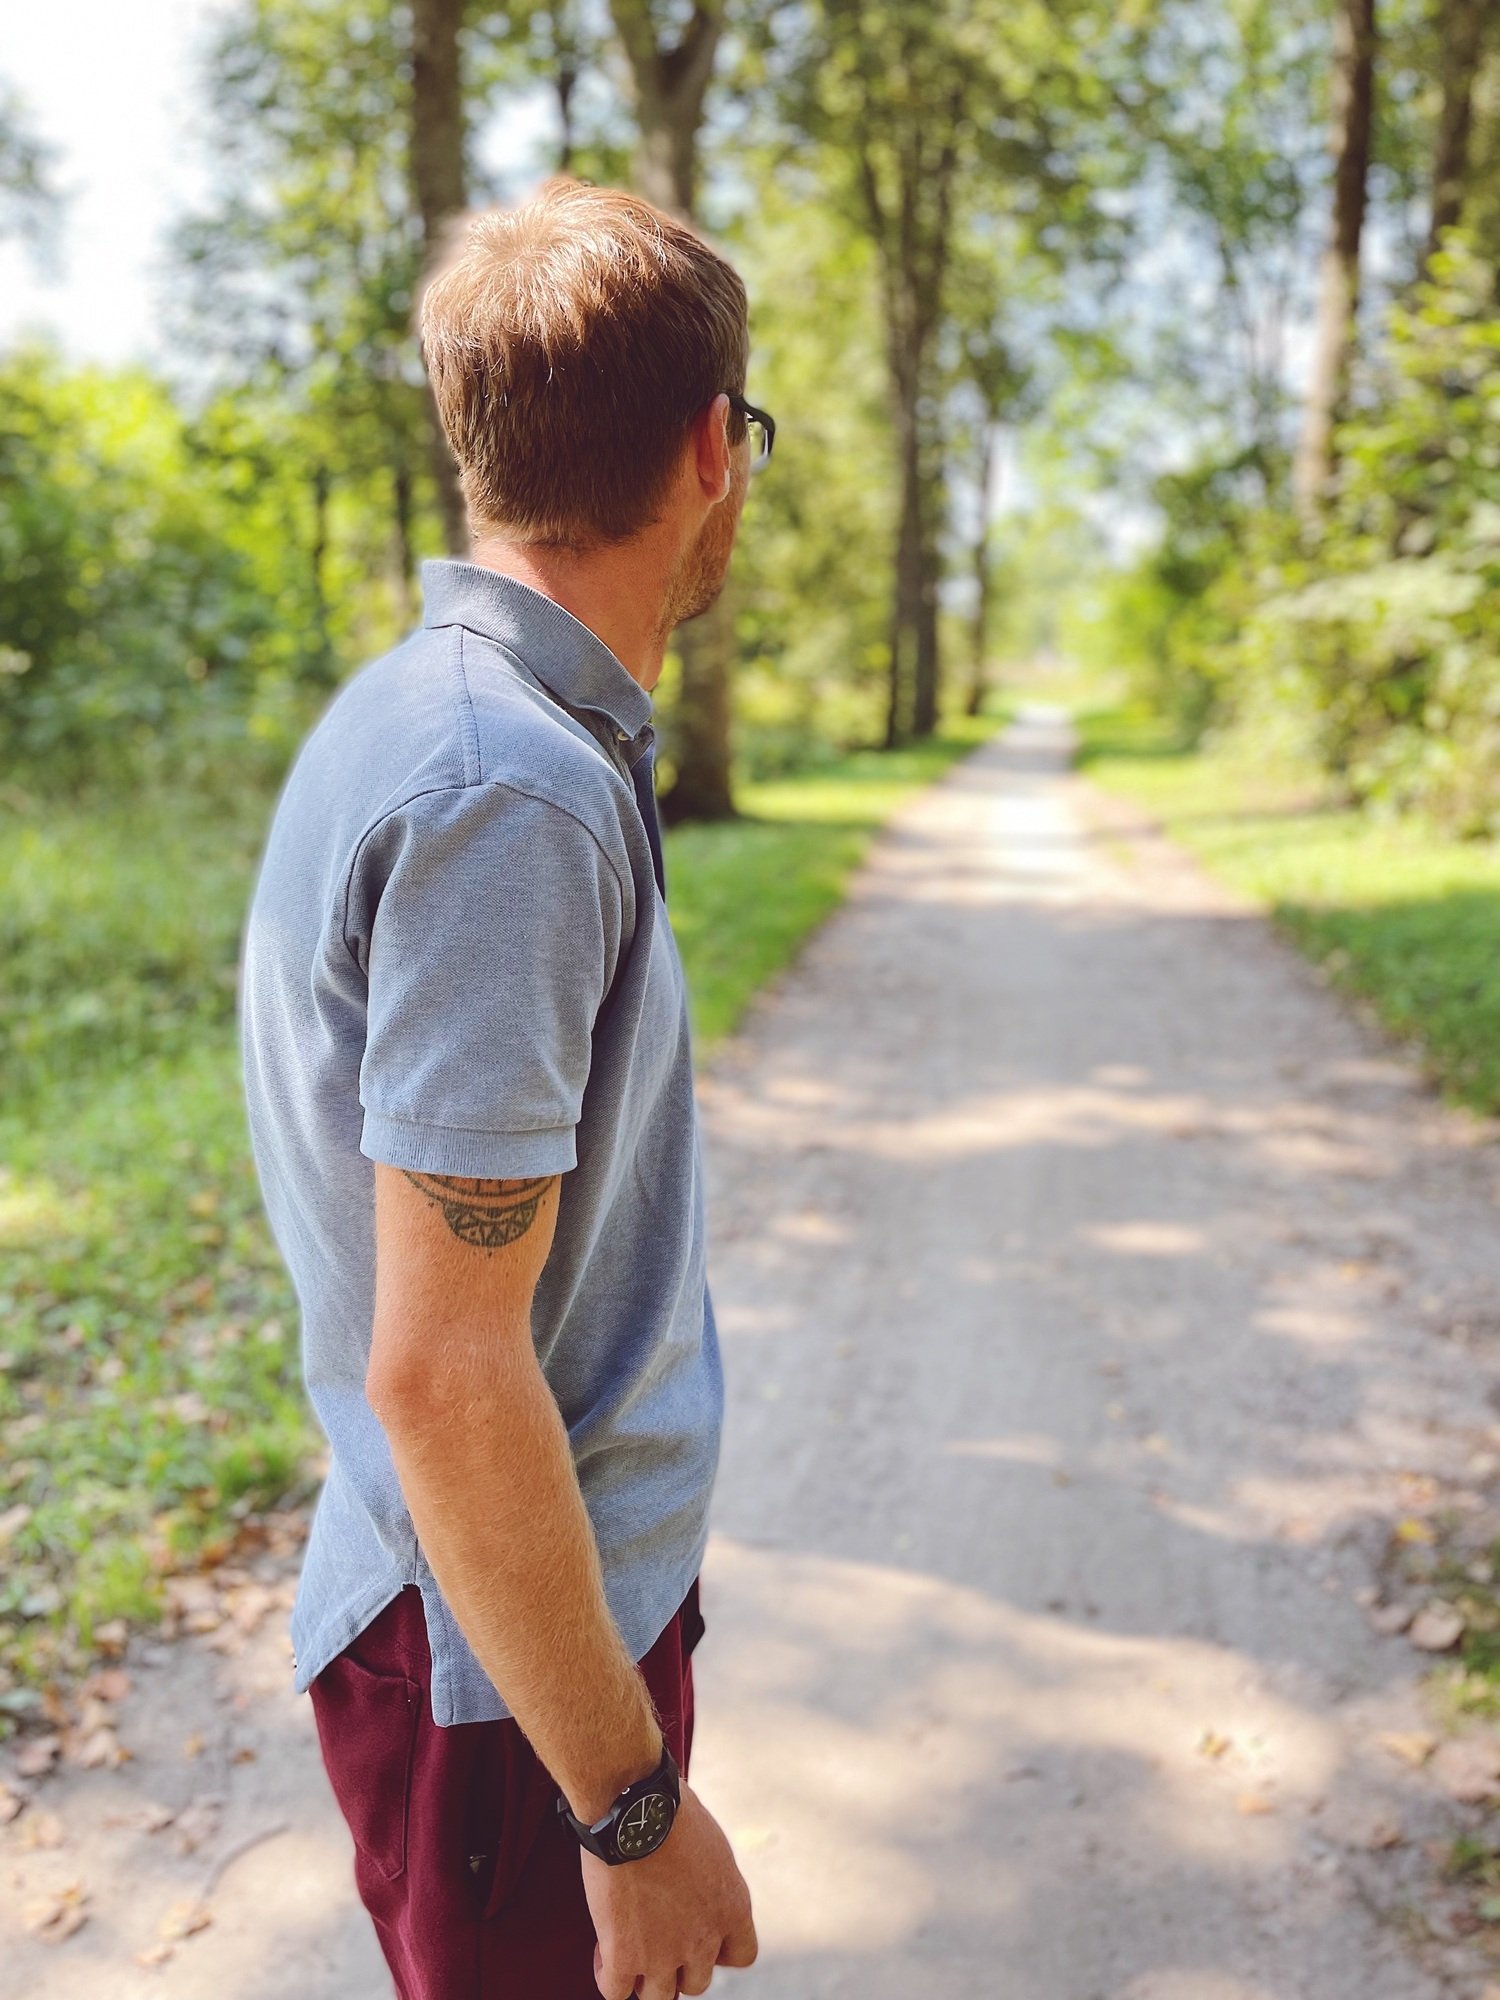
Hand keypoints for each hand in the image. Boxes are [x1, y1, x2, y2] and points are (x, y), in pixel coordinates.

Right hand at [582, 1782, 757, 1998]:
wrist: (635, 1808)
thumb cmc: (670, 1809)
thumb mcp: (710, 1844)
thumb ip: (708, 1879)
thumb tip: (694, 1882)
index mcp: (732, 1907)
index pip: (742, 1955)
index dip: (719, 1950)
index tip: (699, 1933)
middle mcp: (704, 1939)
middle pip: (696, 1982)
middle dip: (678, 1963)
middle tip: (656, 1935)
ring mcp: (663, 1953)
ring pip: (658, 1997)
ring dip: (644, 1977)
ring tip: (629, 1949)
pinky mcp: (624, 1955)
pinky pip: (616, 1992)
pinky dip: (607, 1977)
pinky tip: (603, 1951)